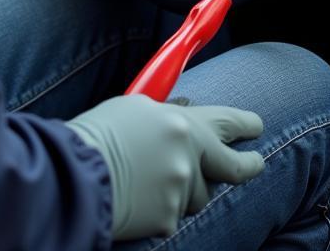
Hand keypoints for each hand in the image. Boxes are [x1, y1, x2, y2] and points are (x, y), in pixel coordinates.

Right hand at [66, 94, 264, 239]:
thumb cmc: (98, 136)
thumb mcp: (137, 110)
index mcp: (183, 122)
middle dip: (247, 166)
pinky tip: (139, 201)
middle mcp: (189, 155)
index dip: (246, 126)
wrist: (72, 175)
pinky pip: (173, 218)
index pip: (228, 122)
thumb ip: (168, 119)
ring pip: (198, 197)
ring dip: (186, 192)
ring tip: (151, 182)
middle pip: (234, 167)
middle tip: (256, 163)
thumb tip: (181, 123)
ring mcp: (181, 189)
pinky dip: (160, 213)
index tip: (257, 128)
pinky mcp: (168, 218)